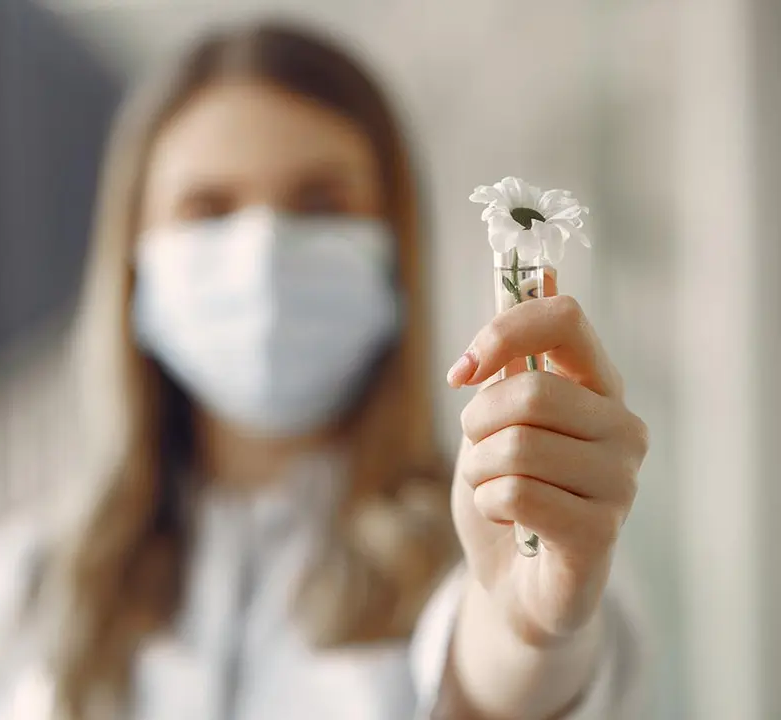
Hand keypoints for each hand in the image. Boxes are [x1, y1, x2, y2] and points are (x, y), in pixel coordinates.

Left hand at [446, 294, 648, 645]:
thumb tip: (533, 275)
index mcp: (597, 386)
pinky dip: (489, 505)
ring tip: (495, 490)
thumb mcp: (495, 420)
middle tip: (478, 451)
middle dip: (477, 422)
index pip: (564, 318)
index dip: (500, 332)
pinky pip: (516, 494)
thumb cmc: (507, 491)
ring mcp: (620, 481)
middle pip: (528, 390)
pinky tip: (507, 519)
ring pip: (516, 446)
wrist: (516, 581)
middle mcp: (622, 426)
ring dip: (479, 471)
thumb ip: (511, 359)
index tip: (460, 372)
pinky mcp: (601, 531)